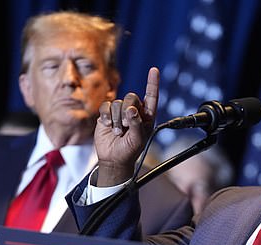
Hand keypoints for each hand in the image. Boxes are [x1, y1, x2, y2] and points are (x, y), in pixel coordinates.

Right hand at [94, 67, 159, 185]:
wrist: (113, 159)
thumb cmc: (129, 151)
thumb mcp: (138, 140)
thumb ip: (137, 124)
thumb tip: (132, 109)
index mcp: (147, 116)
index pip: (151, 96)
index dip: (152, 83)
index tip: (154, 70)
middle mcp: (134, 111)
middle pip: (131, 97)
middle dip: (127, 111)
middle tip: (126, 125)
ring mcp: (120, 112)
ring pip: (117, 103)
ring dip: (117, 119)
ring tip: (118, 132)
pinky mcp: (107, 114)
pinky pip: (106, 106)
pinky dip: (107, 116)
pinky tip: (108, 125)